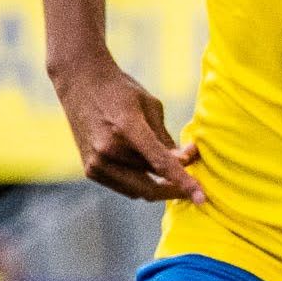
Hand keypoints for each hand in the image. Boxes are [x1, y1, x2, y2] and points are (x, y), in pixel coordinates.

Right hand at [52, 53, 202, 201]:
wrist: (80, 82)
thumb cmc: (121, 91)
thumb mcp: (151, 107)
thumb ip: (167, 139)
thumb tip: (185, 163)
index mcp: (127, 128)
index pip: (160, 163)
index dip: (184, 183)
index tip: (202, 198)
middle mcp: (108, 149)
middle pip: (150, 186)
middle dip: (175, 189)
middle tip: (193, 183)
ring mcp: (96, 163)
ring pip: (140, 189)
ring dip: (158, 183)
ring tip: (169, 165)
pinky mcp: (90, 170)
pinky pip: (125, 187)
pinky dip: (141, 182)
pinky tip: (148, 167)